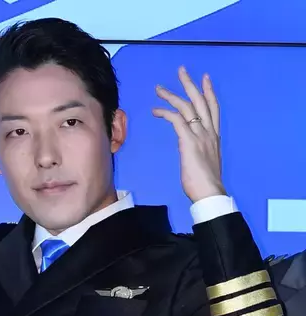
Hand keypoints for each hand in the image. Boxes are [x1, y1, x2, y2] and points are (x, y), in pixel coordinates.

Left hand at [152, 66, 225, 202]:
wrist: (209, 191)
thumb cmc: (205, 182)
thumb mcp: (205, 160)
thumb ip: (200, 150)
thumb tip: (192, 149)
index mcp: (214, 136)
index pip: (213, 108)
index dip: (209, 92)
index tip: (205, 78)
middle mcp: (209, 132)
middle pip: (200, 101)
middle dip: (190, 84)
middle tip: (181, 70)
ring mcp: (200, 135)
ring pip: (187, 106)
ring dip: (171, 95)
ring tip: (159, 88)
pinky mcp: (188, 141)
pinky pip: (177, 120)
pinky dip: (165, 113)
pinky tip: (156, 111)